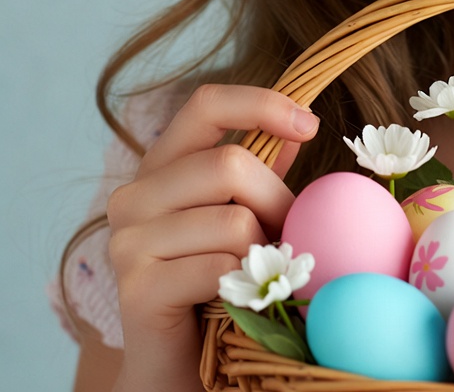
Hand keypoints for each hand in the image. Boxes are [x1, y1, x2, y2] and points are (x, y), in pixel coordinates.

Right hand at [105, 84, 318, 391]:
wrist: (176, 367)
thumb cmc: (216, 280)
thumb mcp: (244, 214)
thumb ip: (262, 171)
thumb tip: (301, 124)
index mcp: (162, 165)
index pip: (206, 104)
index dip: (261, 104)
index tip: (311, 126)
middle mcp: (134, 195)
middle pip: (230, 164)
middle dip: (276, 201)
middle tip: (285, 236)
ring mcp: (128, 242)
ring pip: (233, 221)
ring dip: (263, 250)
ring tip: (255, 273)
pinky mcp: (136, 289)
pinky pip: (220, 268)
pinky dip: (244, 285)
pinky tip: (234, 299)